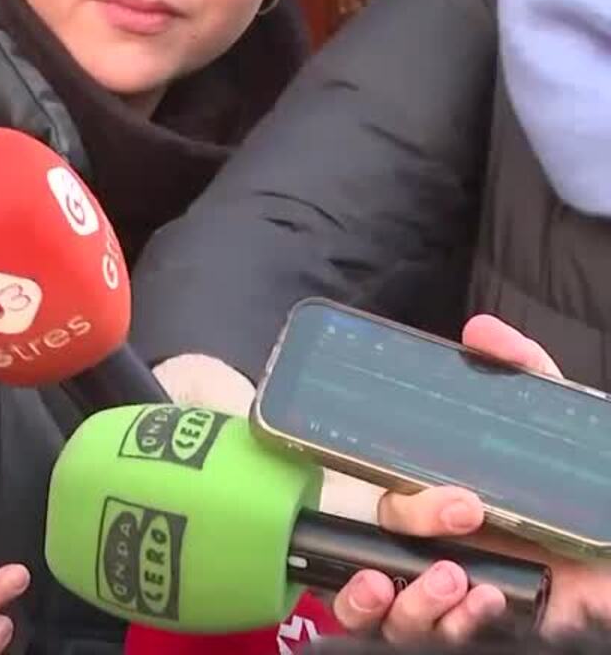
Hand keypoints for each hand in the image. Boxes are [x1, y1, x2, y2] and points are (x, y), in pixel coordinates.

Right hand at [332, 316, 610, 639]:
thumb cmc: (591, 493)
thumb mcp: (562, 431)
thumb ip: (526, 376)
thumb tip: (479, 330)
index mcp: (446, 510)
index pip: (389, 514)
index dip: (404, 511)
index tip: (458, 503)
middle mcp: (439, 557)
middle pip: (367, 570)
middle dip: (384, 568)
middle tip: (449, 556)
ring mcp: (455, 601)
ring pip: (385, 617)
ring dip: (413, 605)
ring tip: (456, 583)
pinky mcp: (480, 631)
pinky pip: (430, 641)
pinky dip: (453, 626)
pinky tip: (486, 604)